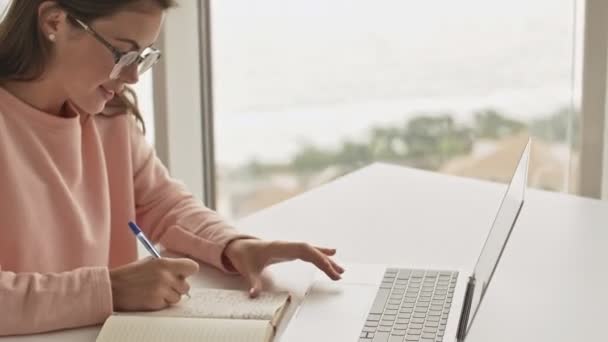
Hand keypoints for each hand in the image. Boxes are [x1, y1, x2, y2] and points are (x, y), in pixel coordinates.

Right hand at [109, 257, 198, 310]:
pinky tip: (150, 297)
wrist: (113, 288)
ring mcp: (161, 290)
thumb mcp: (150, 262)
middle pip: (186, 286)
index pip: (192, 267)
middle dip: (178, 287)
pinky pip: (167, 305)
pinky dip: (161, 303)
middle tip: (165, 285)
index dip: (188, 272)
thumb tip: (183, 271)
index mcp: (164, 263)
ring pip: (178, 297)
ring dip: (169, 297)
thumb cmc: (130, 275)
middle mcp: (165, 276)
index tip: (182, 274)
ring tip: (155, 291)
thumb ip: (168, 265)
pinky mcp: (156, 302)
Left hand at [223, 239, 344, 296]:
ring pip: (312, 251)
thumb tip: (254, 294)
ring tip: (340, 270)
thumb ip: (253, 282)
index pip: (303, 250)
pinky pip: (308, 252)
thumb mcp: (247, 270)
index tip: (328, 268)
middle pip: (311, 251)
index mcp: (280, 247)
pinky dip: (320, 254)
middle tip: (338, 274)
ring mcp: (290, 247)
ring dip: (326, 259)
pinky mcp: (291, 251)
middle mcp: (288, 245)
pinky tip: (332, 255)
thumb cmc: (245, 255)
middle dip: (326, 262)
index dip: (318, 257)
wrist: (240, 246)